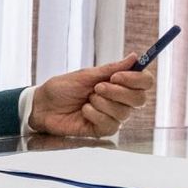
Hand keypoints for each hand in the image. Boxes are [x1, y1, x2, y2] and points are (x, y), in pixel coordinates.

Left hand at [29, 54, 154, 136]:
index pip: (144, 83)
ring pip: (124, 112)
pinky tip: (83, 111)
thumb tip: (135, 57)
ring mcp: (113, 116)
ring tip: (86, 100)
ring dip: (102, 103)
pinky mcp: (103, 129)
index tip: (117, 76)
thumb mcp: (86, 75)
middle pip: (140, 99)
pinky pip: (110, 123)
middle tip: (97, 88)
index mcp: (118, 84)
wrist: (43, 105)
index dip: (136, 79)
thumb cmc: (62, 89)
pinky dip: (94, 114)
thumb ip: (111, 69)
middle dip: (118, 92)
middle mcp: (120, 101)